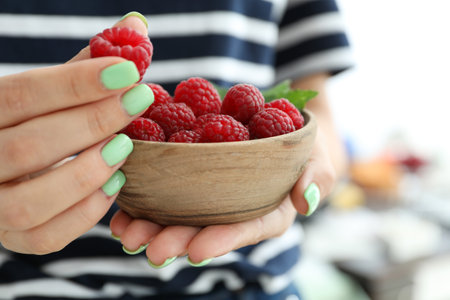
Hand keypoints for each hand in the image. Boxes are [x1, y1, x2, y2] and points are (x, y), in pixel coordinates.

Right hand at [0, 15, 150, 253]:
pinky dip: (86, 212)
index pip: (21, 96)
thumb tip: (137, 25)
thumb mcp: (51, 89)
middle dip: (93, 122)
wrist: (6, 166)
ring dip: (87, 173)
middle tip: (139, 101)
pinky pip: (46, 236)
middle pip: (29, 147)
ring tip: (124, 147)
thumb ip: (88, 62)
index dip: (76, 83)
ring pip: (31, 203)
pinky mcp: (14, 237)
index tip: (128, 71)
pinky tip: (115, 184)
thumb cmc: (37, 119)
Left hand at [110, 74, 343, 265]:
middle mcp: (233, 206)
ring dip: (151, 224)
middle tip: (151, 249)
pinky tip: (120, 205)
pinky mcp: (190, 171)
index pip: (248, 228)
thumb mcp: (317, 154)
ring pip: (179, 212)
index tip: (197, 250)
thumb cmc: (302, 143)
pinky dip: (142, 196)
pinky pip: (165, 186)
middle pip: (206, 227)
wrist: (278, 117)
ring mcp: (210, 191)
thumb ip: (316, 176)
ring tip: (126, 232)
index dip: (224, 239)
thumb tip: (305, 202)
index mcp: (266, 209)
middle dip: (177, 239)